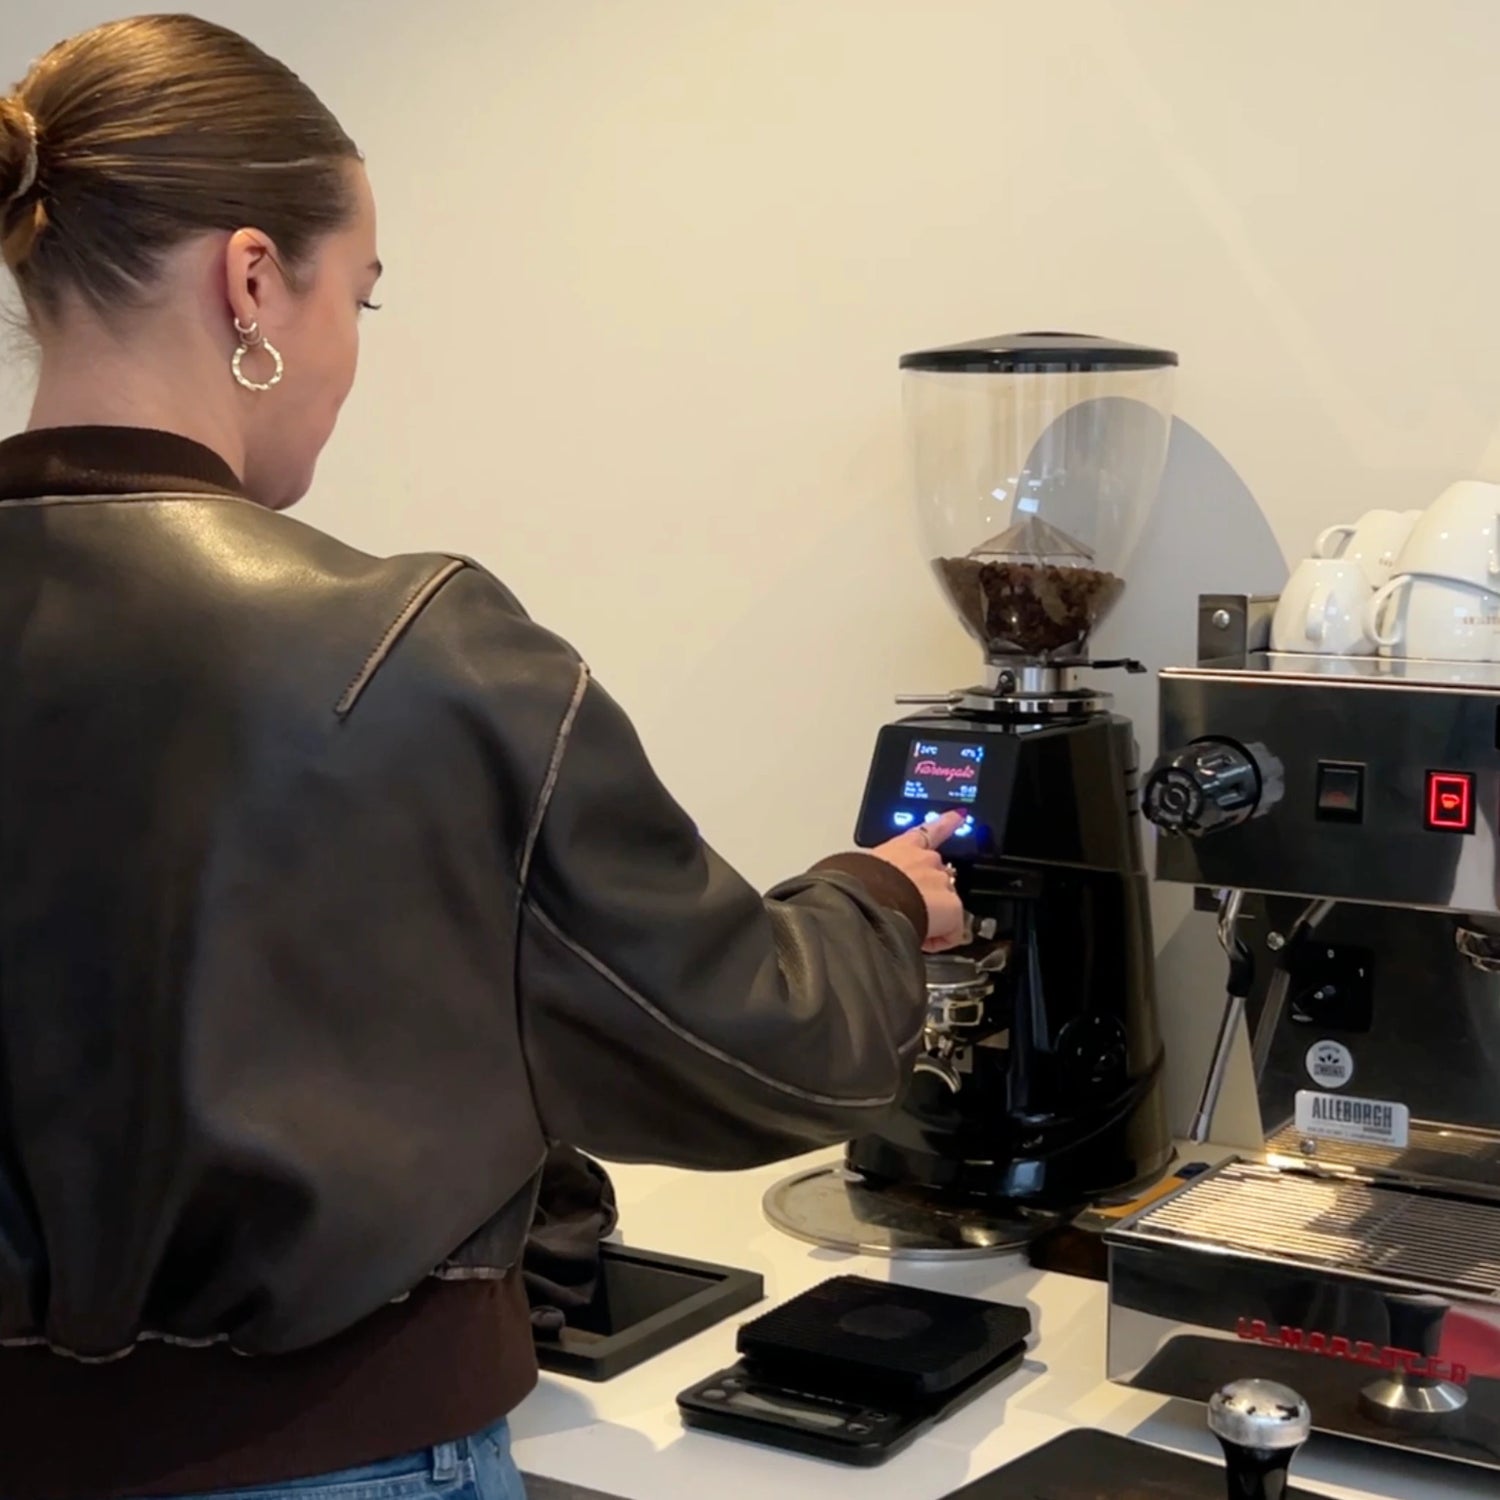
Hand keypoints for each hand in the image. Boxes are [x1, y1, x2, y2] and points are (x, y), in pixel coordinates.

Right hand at [871, 811, 967, 952]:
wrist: (868, 902)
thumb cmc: (856, 887)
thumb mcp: (858, 871)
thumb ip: (870, 874)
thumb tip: (857, 888)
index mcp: (902, 848)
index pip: (928, 831)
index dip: (946, 823)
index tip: (959, 816)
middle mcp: (926, 860)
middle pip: (938, 877)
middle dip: (929, 896)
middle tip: (910, 913)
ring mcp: (941, 881)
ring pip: (944, 905)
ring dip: (932, 918)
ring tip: (909, 928)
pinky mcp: (953, 907)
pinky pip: (951, 931)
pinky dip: (939, 940)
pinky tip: (921, 941)